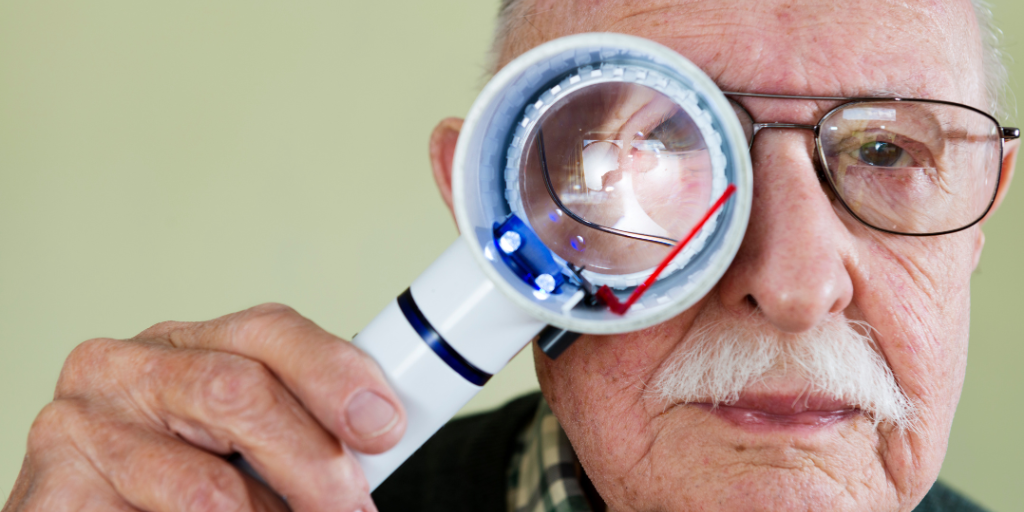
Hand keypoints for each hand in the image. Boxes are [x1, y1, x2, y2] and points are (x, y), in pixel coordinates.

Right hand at [3, 303, 405, 511]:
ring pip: (205, 484)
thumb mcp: (243, 439)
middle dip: (313, 462)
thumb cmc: (176, 485)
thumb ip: (296, 424)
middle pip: (240, 391)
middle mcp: (126, 366)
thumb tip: (377, 433)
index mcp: (185, 343)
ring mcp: (80, 423)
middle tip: (348, 506)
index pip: (270, 331)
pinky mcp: (50, 490)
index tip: (384, 426)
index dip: (336, 374)